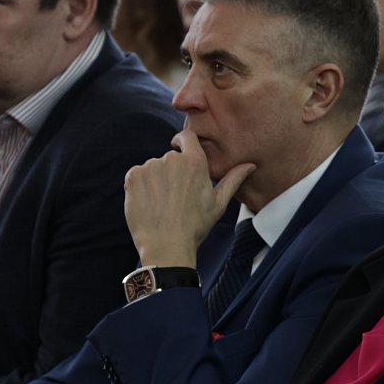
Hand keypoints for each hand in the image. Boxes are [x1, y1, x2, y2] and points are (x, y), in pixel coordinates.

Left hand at [124, 130, 254, 267]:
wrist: (167, 247)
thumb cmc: (196, 226)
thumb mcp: (218, 203)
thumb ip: (233, 179)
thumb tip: (250, 165)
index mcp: (195, 162)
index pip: (186, 136)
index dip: (183, 142)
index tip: (180, 149)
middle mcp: (172, 159)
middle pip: (170, 157)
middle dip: (172, 172)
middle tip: (176, 196)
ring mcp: (150, 167)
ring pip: (153, 167)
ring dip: (156, 180)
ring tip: (163, 203)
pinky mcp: (133, 177)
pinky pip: (137, 175)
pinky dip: (141, 187)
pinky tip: (149, 204)